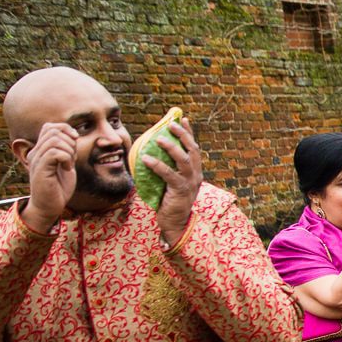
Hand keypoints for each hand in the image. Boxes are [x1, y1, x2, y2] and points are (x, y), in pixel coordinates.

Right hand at [22, 122, 78, 232]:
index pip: (50, 127)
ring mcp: (36, 160)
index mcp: (40, 150)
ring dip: (69, 151)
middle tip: (72, 156)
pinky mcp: (40, 170)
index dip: (66, 130)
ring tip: (69, 164)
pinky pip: (54, 153)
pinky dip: (66, 158)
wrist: (49, 206)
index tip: (74, 144)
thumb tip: (73, 134)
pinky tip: (67, 169)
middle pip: (53, 130)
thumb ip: (66, 150)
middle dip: (69, 141)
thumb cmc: (58, 187)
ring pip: (55, 141)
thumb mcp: (66, 164)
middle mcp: (35, 152)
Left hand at [148, 120, 206, 247]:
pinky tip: (146, 158)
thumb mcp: (171, 182)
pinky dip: (157, 165)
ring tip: (160, 139)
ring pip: (184, 160)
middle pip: (193, 150)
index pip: (194, 148)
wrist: (176, 223)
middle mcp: (196, 175)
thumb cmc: (170, 202)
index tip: (182, 118)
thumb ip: (167, 169)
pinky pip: (169, 175)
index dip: (189, 132)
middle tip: (170, 124)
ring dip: (173, 147)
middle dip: (183, 135)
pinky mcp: (180, 191)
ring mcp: (190, 183)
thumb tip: (149, 152)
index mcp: (195, 171)